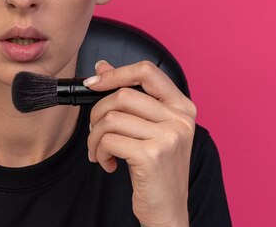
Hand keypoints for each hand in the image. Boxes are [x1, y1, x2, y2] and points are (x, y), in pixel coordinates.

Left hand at [85, 60, 195, 226]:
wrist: (167, 210)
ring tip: (100, 151)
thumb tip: (102, 66)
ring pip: (111, 118)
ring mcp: (169, 137)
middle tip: (96, 131)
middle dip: (97, 112)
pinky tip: (108, 163)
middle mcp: (180, 119)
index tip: (93, 83)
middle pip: (122, 95)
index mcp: (182, 106)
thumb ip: (129, 96)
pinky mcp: (152, 156)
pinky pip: (109, 140)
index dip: (115, 73)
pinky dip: (99, 152)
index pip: (147, 71)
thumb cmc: (155, 168)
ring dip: (95, 137)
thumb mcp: (147, 128)